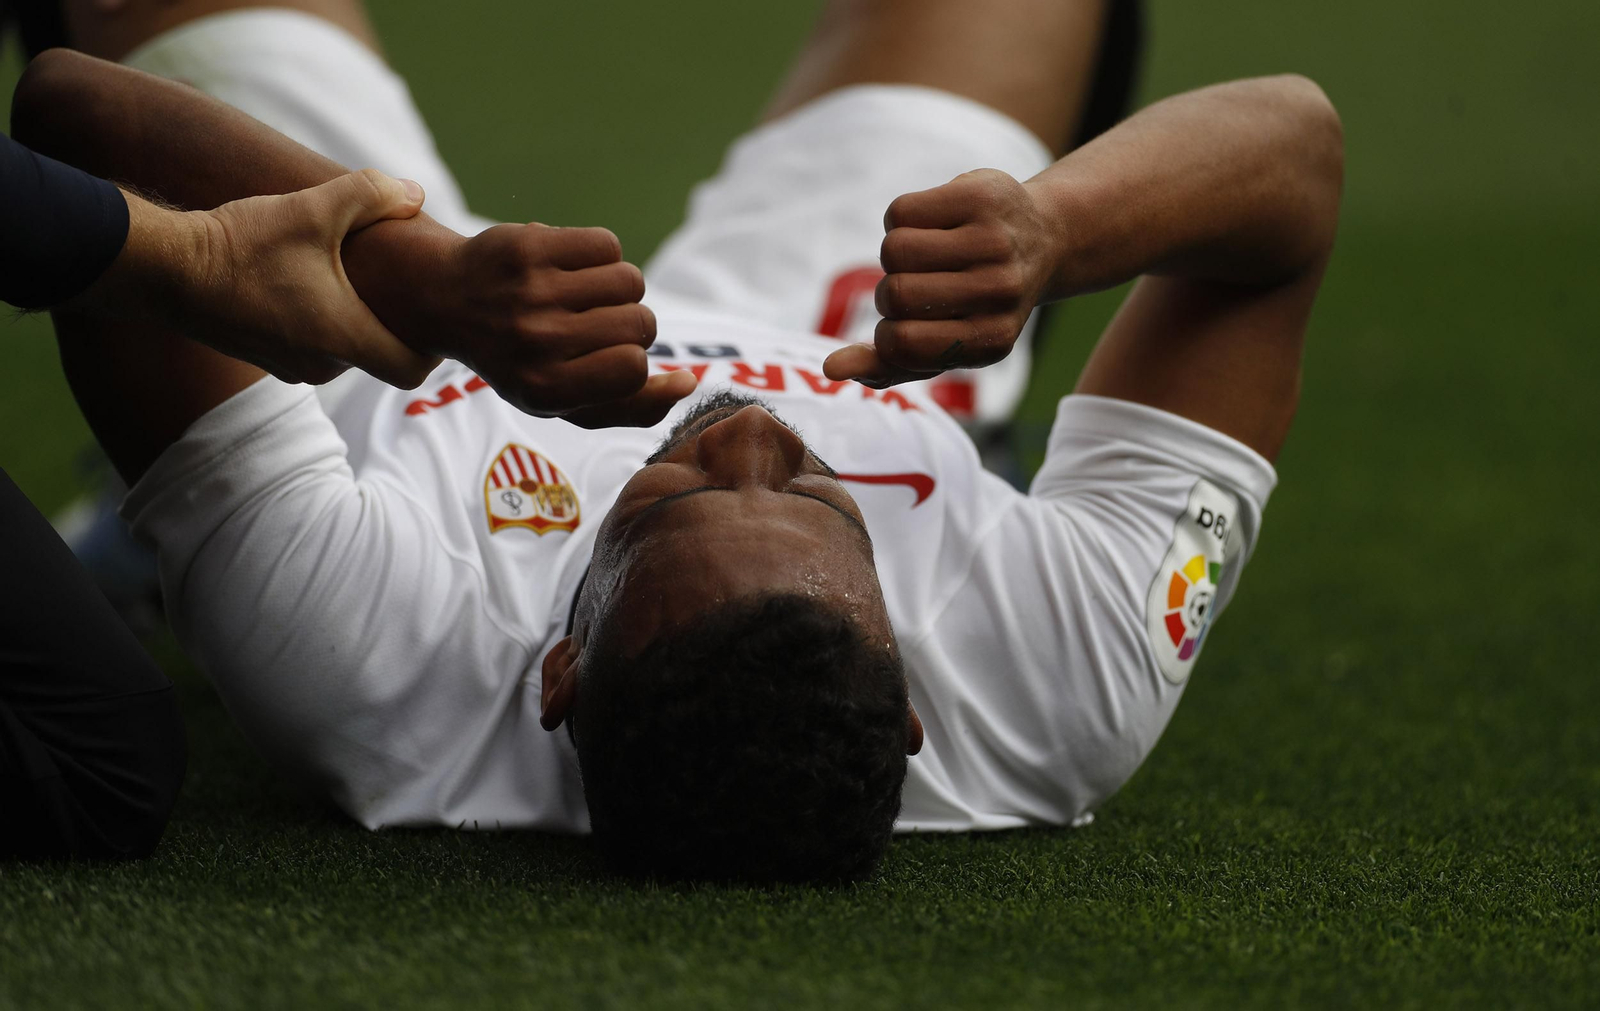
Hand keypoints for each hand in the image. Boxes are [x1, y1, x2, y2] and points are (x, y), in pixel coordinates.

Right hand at [78, 169, 440, 386]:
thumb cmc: (243, 242)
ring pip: (343, 348)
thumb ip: (373, 195)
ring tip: (350, 273)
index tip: (430, 311)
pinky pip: (310, 345)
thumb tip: (416, 194)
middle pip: (379, 355)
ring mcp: (289, 367)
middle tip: (398, 281)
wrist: (164, 267)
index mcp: (343, 341)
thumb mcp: (314, 209)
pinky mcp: (263, 358)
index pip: (412, 370)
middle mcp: (320, 367)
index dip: (431, 346)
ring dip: (350, 317)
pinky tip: (309, 279)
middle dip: (390, 321)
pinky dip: (318, 320)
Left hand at [428, 222, 696, 427]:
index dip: (633, 360)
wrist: (444, 300)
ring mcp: (531, 291)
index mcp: (543, 390)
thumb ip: (633, 406)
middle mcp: (535, 342)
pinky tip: (571, 266)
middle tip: (589, 324)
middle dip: (629, 322)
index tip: (605, 358)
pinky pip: (608, 244)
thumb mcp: (567, 401)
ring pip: (630, 281)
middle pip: (640, 323)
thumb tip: (692, 382)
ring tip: (583, 294)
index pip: (633, 369)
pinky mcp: (530, 245)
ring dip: (619, 287)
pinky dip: (601, 254)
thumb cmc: (522, 359)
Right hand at [823, 168, 1057, 387]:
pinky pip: (901, 212)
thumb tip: (831, 370)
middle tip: (917, 286)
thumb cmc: (978, 301)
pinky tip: (932, 223)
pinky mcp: (982, 197)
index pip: (899, 344)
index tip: (908, 326)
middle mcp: (1001, 292)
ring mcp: (995, 241)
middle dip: (889, 291)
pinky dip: (903, 219)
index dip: (886, 334)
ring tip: (925, 254)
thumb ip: (890, 364)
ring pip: (894, 249)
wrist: (1045, 238)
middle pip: (895, 293)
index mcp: (992, 341)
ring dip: (895, 253)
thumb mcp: (944, 342)